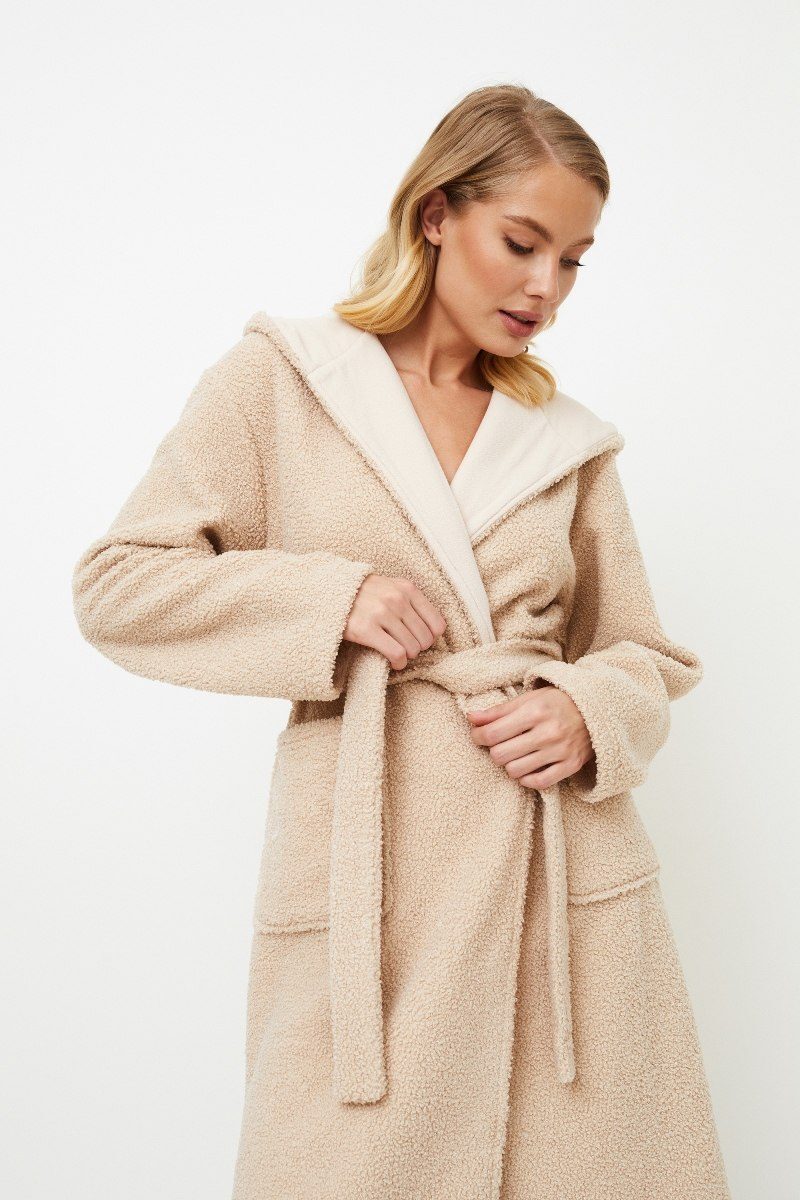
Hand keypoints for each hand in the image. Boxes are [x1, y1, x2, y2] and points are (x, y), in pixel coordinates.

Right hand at [342, 574, 446, 670]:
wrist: (329, 591)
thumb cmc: (363, 593)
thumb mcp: (391, 587)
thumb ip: (411, 601)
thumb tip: (434, 629)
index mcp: (407, 589)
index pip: (437, 624)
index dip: (431, 637)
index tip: (419, 640)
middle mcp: (397, 599)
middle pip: (425, 639)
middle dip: (417, 648)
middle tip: (406, 648)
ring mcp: (381, 613)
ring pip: (412, 648)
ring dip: (407, 657)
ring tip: (398, 654)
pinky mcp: (366, 629)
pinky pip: (396, 653)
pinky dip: (398, 663)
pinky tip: (393, 662)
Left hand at [466, 685, 594, 789]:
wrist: (596, 710)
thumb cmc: (556, 703)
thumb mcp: (528, 699)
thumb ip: (498, 711)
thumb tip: (470, 717)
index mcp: (535, 711)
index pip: (493, 733)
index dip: (478, 736)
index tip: (478, 735)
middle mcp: (548, 732)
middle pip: (500, 755)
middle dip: (494, 751)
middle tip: (499, 745)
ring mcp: (561, 751)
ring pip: (515, 771)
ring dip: (509, 765)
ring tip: (515, 755)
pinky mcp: (570, 766)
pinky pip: (538, 783)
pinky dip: (527, 779)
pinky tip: (526, 768)